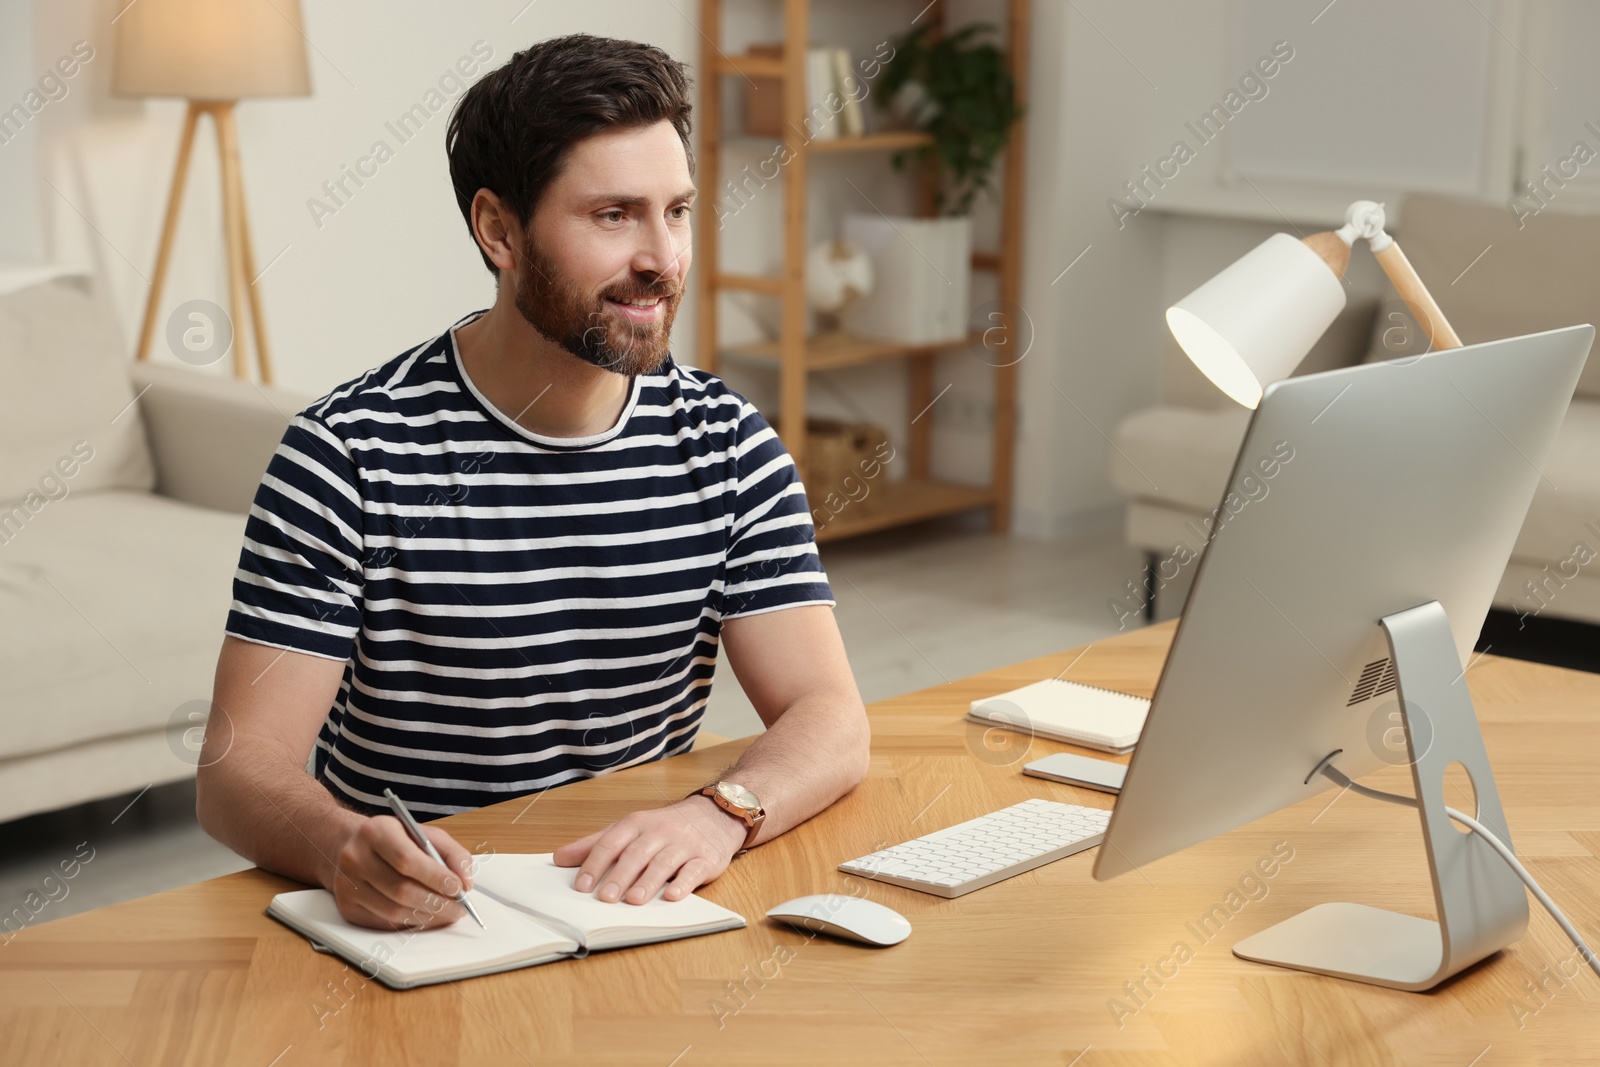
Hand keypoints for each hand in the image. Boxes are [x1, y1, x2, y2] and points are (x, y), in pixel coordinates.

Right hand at [328, 815, 475, 929]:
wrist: (351, 845)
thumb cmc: (395, 840)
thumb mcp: (425, 834)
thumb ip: (452, 853)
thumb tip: (466, 882)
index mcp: (376, 831)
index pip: (407, 860)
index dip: (436, 877)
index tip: (459, 889)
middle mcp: (355, 857)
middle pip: (400, 890)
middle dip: (436, 903)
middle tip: (459, 908)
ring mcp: (346, 885)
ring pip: (393, 911)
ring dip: (427, 917)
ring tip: (448, 914)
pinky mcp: (347, 907)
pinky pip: (383, 923)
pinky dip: (410, 924)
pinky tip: (425, 917)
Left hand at [553, 797, 745, 904]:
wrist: (716, 814)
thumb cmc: (666, 827)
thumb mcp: (630, 828)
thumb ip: (595, 843)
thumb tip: (559, 859)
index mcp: (637, 824)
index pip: (612, 842)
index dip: (595, 863)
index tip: (581, 886)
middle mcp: (660, 832)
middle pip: (637, 854)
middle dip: (620, 876)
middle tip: (606, 898)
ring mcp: (684, 845)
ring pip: (664, 862)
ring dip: (649, 882)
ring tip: (634, 900)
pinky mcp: (706, 858)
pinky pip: (694, 870)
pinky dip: (684, 883)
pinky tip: (673, 896)